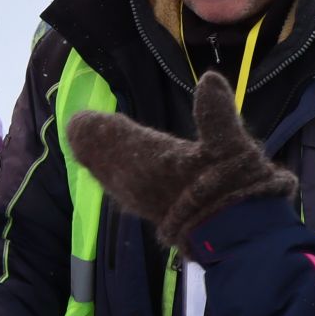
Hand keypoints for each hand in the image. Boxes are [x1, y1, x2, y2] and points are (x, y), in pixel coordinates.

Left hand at [63, 73, 296, 253]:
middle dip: (93, 145)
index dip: (99, 129)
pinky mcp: (154, 216)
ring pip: (112, 180)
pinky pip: (125, 195)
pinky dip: (115, 182)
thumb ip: (217, 114)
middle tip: (78, 129)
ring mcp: (144, 202)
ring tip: (87, 150)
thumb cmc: (232, 187)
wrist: (236, 236)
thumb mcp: (230, 145)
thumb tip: (211, 80)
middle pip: (107, 160)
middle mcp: (139, 182)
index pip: (117, 139)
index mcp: (151, 159)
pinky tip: (115, 181)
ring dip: (100, 164)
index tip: (82, 118)